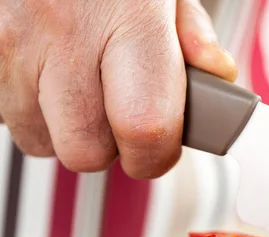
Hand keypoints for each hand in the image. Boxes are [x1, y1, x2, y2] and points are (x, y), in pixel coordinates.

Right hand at [0, 0, 236, 178]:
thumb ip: (194, 34)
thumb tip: (217, 78)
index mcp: (132, 17)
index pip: (145, 128)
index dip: (155, 155)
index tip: (158, 151)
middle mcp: (65, 31)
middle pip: (86, 150)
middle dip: (109, 147)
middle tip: (120, 116)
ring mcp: (13, 41)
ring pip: (40, 140)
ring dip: (65, 128)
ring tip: (80, 85)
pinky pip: (8, 114)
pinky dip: (31, 107)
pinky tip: (47, 74)